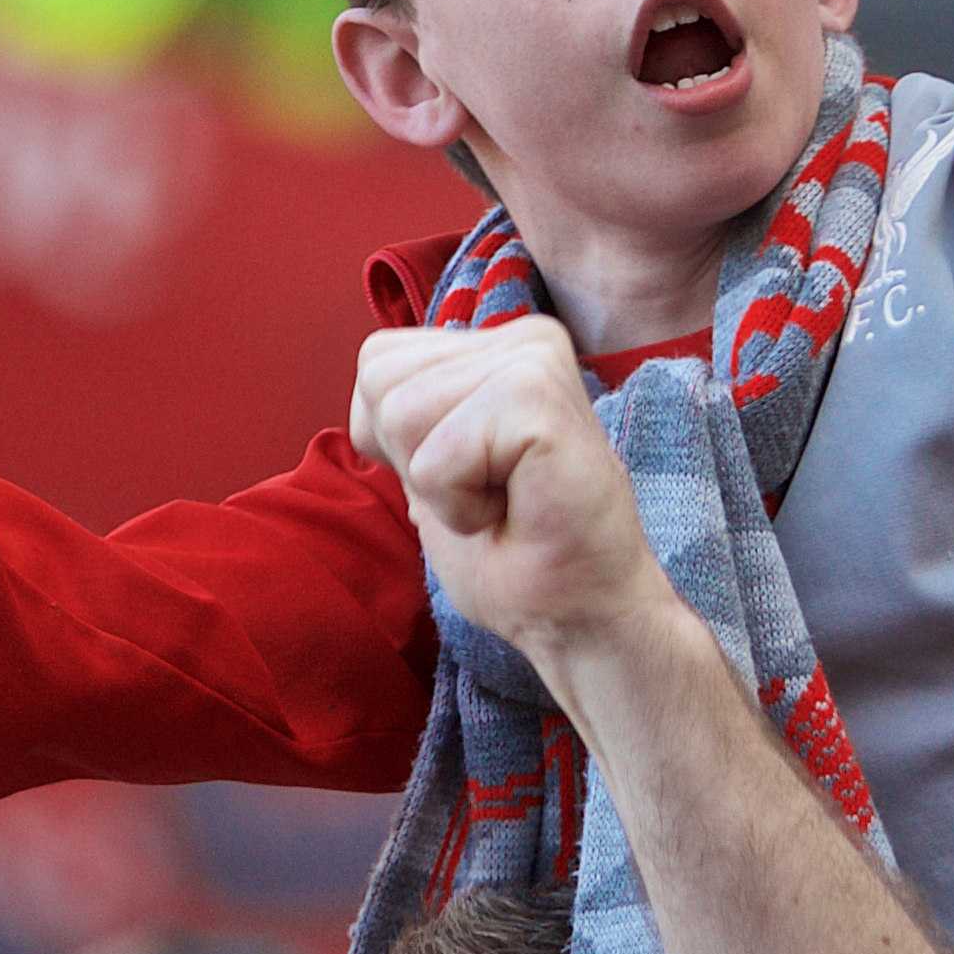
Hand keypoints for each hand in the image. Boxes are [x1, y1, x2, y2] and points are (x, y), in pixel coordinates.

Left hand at [349, 321, 670, 679]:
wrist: (583, 616)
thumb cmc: (516, 554)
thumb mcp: (436, 465)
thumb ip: (408, 412)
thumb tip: (370, 374)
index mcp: (500, 344)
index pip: (375, 361)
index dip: (398, 443)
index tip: (472, 477)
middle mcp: (524, 337)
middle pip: (378, 379)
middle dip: (413, 461)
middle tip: (490, 496)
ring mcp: (535, 360)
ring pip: (400, 415)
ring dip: (440, 489)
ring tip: (504, 504)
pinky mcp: (538, 400)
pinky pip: (435, 460)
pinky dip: (459, 509)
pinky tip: (515, 514)